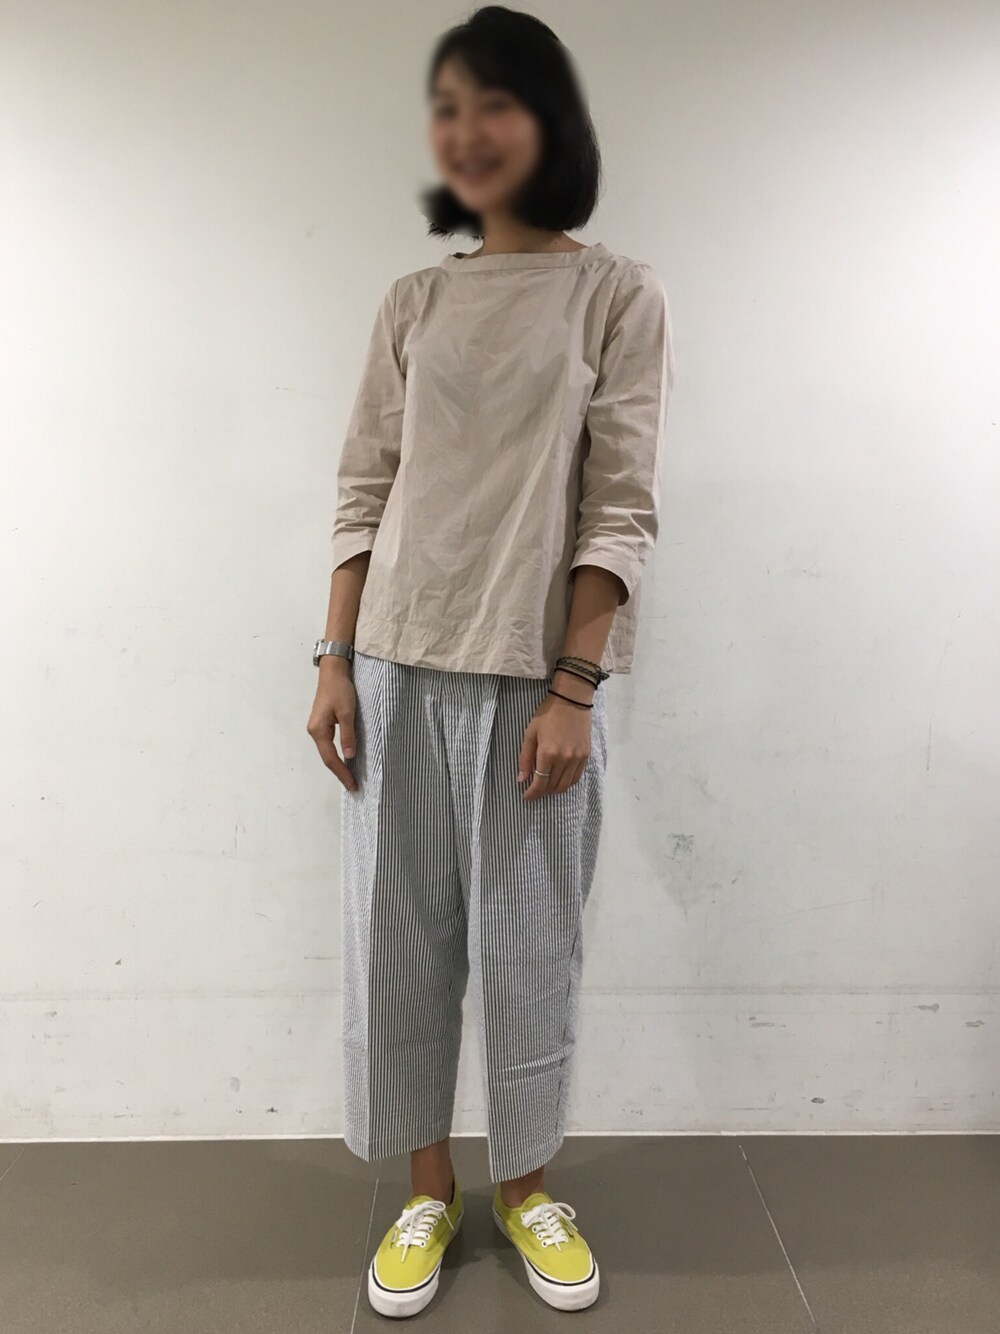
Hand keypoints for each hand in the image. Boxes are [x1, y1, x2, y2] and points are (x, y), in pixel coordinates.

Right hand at [307, 660, 357, 790]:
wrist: (333, 672)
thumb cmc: (340, 690)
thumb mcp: (347, 712)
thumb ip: (348, 734)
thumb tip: (349, 756)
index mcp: (318, 730)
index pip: (330, 758)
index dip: (342, 772)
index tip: (352, 785)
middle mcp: (314, 731)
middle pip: (327, 758)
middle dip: (340, 772)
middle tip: (353, 785)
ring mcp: (317, 728)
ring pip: (327, 752)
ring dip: (338, 764)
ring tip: (350, 777)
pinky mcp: (322, 724)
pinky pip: (329, 745)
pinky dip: (337, 754)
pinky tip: (345, 759)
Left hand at [517, 689, 592, 800]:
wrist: (571, 700)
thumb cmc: (547, 715)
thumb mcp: (530, 734)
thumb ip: (525, 758)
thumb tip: (521, 779)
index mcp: (548, 753)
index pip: (540, 783)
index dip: (532, 793)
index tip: (526, 797)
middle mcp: (564, 759)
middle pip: (553, 786)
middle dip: (542, 792)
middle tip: (534, 791)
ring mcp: (577, 758)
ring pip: (566, 785)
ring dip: (555, 790)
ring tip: (546, 787)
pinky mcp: (586, 755)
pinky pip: (576, 777)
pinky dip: (567, 782)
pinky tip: (560, 780)